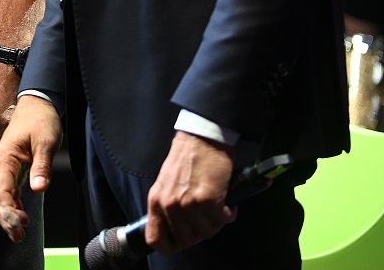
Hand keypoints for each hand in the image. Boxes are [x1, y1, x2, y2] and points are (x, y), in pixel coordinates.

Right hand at [0, 94, 59, 242]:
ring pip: (0, 194)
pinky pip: (6, 189)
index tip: (20, 223)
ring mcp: (4, 165)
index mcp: (4, 156)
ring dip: (8, 214)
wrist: (39, 102)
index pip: (0, 189)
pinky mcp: (12, 166)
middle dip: (6, 218)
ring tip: (19, 233)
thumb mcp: (46, 141)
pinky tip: (20, 214)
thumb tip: (38, 188)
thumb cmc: (41, 119)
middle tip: (18, 236)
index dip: (8, 209)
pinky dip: (11, 204)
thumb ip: (41, 165)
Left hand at [145, 131, 235, 253]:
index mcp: (156, 201)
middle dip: (200, 233)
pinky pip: (222, 220)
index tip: (182, 242)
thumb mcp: (166, 184)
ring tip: (217, 209)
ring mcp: (188, 204)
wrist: (201, 138)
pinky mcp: (207, 200)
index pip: (155, 239)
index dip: (170, 246)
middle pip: (186, 240)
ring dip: (216, 222)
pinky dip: (228, 214)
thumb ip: (168, 207)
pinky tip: (226, 203)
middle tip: (207, 220)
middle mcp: (169, 205)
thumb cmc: (186, 159)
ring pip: (207, 232)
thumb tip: (178, 230)